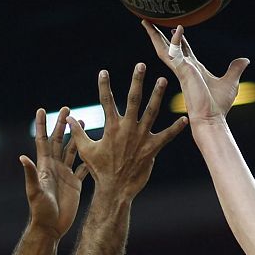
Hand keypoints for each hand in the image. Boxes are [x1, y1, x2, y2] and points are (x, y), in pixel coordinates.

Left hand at [23, 107, 88, 237]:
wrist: (51, 227)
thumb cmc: (40, 211)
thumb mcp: (35, 191)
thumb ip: (31, 174)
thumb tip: (22, 157)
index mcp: (44, 166)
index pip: (42, 141)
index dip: (41, 125)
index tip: (41, 110)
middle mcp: (55, 167)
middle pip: (58, 141)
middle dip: (62, 125)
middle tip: (67, 109)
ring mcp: (65, 175)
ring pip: (71, 150)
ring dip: (76, 137)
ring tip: (82, 122)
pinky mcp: (75, 184)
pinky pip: (83, 168)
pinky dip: (88, 158)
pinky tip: (95, 149)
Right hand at [67, 64, 186, 200]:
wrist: (116, 189)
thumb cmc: (99, 170)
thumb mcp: (86, 150)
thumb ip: (78, 132)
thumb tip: (69, 118)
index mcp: (111, 127)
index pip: (106, 101)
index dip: (104, 86)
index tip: (103, 71)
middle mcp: (128, 129)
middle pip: (133, 99)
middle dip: (137, 81)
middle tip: (141, 65)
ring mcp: (142, 137)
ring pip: (151, 112)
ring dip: (158, 95)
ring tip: (163, 80)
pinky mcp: (152, 148)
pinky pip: (167, 136)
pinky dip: (176, 128)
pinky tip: (185, 119)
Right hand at [143, 21, 248, 124]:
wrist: (212, 119)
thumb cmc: (219, 105)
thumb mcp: (231, 82)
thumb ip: (235, 69)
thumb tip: (245, 60)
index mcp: (193, 69)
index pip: (182, 50)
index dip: (177, 39)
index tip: (174, 28)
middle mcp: (184, 68)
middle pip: (167, 47)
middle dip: (157, 35)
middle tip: (147, 21)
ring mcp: (181, 69)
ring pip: (163, 49)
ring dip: (155, 35)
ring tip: (145, 21)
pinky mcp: (183, 71)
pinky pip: (176, 52)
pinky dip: (176, 40)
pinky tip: (178, 28)